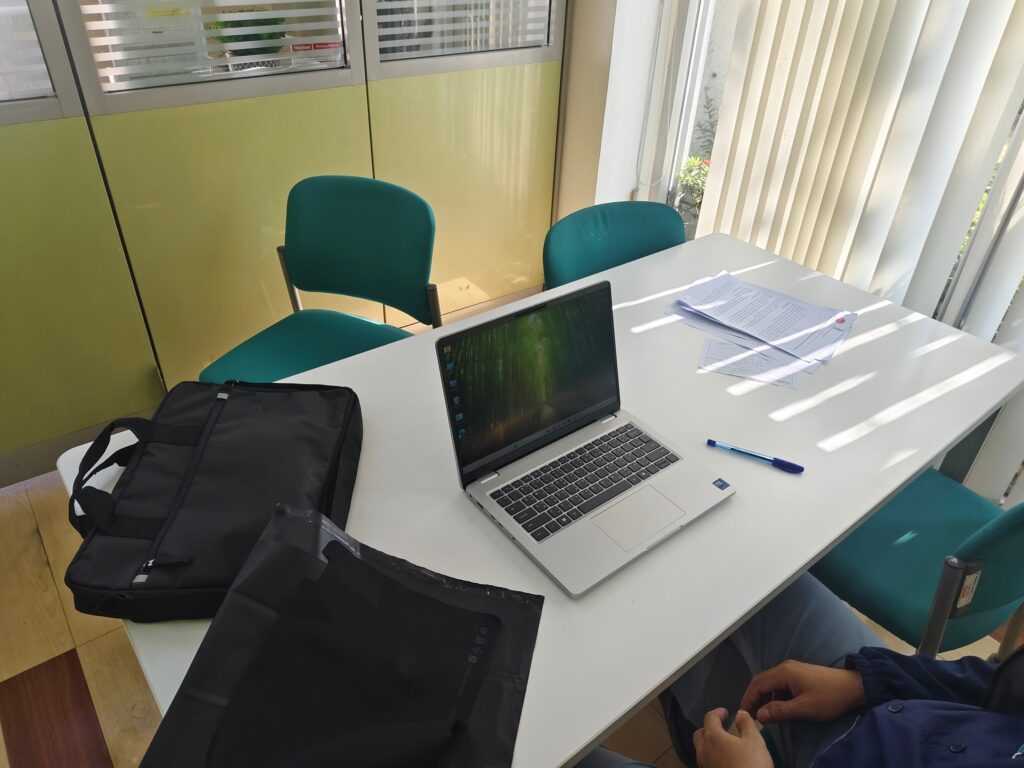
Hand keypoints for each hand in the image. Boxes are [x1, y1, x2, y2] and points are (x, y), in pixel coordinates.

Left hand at [693, 708, 771, 767]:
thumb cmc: (751, 765)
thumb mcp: (755, 741)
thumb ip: (746, 724)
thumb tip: (740, 714)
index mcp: (713, 737)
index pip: (709, 718)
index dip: (717, 713)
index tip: (725, 712)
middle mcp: (703, 751)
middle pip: (700, 734)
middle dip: (709, 728)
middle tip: (722, 728)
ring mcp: (704, 766)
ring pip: (701, 750)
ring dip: (709, 744)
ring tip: (724, 744)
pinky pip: (706, 763)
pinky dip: (712, 757)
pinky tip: (725, 761)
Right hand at [739, 660, 865, 724]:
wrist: (853, 687)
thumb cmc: (828, 697)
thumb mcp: (804, 708)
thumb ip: (780, 711)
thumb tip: (759, 715)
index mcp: (783, 673)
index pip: (757, 684)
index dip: (748, 699)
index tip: (742, 713)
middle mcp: (785, 668)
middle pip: (761, 682)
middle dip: (753, 698)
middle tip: (749, 715)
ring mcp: (792, 671)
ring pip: (771, 684)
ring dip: (764, 698)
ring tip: (763, 714)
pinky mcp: (799, 676)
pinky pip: (780, 685)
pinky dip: (774, 696)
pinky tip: (778, 708)